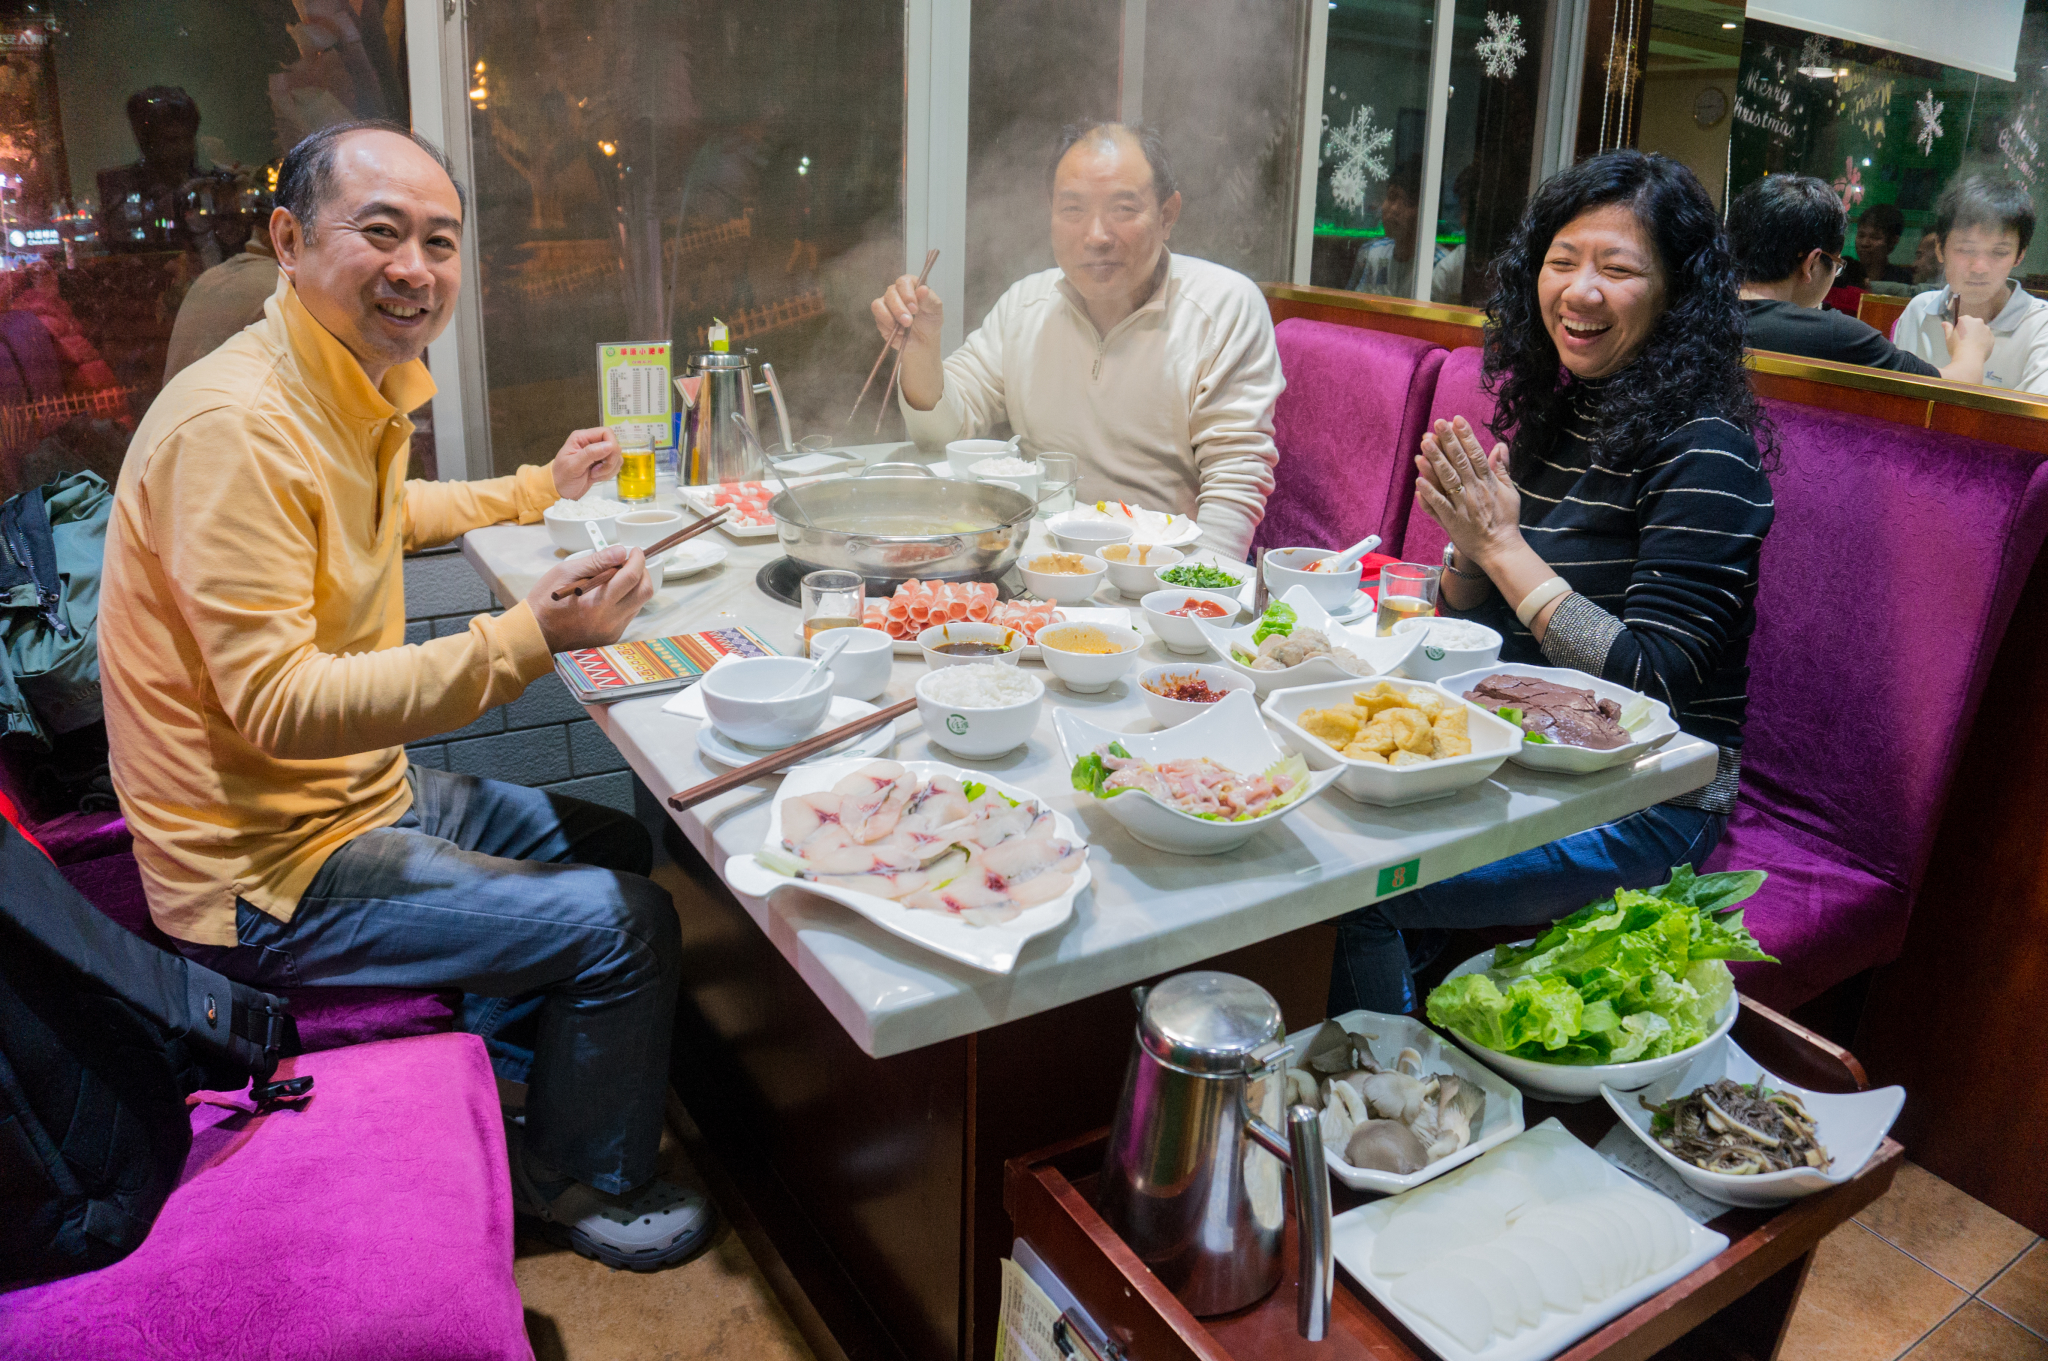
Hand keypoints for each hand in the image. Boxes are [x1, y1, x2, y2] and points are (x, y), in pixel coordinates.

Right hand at [528, 545, 651, 652]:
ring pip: (639, 604)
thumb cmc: (546, 601)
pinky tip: (610, 594)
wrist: (535, 635)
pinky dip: (626, 600)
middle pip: (644, 592)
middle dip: (643, 572)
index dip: (638, 559)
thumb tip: (620, 551)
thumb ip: (596, 561)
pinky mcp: (612, 637)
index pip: (632, 577)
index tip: (634, 550)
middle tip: (630, 562)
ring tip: (617, 577)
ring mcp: (613, 631)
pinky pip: (629, 615)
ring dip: (635, 587)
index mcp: (598, 603)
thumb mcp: (565, 573)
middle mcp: (610, 620)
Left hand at [551, 426, 622, 500]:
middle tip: (596, 471)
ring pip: (616, 457)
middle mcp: (591, 443)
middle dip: (610, 461)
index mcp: (582, 438)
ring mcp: (598, 454)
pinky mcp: (602, 464)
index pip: (607, 433)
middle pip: (614, 445)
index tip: (605, 460)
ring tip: (593, 475)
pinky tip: (596, 477)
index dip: (611, 445)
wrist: (560, 491)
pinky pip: (615, 466)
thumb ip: (590, 453)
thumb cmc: (562, 477)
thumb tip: (610, 445)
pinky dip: (609, 474)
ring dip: (609, 469)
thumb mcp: (573, 465)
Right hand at [870, 273, 943, 355]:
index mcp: (911, 285)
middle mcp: (897, 291)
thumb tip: (923, 289)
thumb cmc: (929, 322)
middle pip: (890, 292)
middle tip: (909, 321)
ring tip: (904, 327)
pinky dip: (887, 323)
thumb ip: (929, 299)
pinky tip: (897, 330)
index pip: (904, 281)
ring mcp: (887, 303)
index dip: (907, 294)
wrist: (923, 341)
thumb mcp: (935, 310)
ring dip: (891, 316)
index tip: (914, 309)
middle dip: (899, 308)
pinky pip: (877, 315)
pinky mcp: (880, 316)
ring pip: (879, 303)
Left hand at [1415, 417, 1520, 570]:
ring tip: (1424, 444)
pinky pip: (1439, 505)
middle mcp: (1475, 491)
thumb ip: (1502, 469)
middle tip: (1437, 423)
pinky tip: (1419, 480)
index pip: (1476, 454)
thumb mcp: (1510, 492)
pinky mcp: (1452, 521)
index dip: (1466, 436)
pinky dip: (1430, 493)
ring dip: (1435, 461)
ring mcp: (1463, 506)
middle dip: (1448, 441)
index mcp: (1489, 482)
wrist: (1500, 549)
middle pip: (1459, 462)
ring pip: (1447, 480)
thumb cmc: (1505, 520)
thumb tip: (1500, 445)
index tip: (1456, 419)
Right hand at [1943, 314, 1993, 367]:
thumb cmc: (1956, 347)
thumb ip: (1947, 328)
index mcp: (1966, 320)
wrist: (1969, 359)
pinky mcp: (1992, 338)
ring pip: (1981, 331)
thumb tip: (1944, 323)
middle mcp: (1978, 322)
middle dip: (1969, 330)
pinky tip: (1976, 349)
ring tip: (1971, 346)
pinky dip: (1982, 342)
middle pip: (1973, 324)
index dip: (1959, 327)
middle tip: (1964, 341)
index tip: (1957, 335)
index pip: (1962, 320)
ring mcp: (1987, 330)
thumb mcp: (1948, 338)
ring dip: (1977, 336)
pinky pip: (1986, 338)